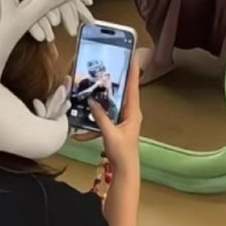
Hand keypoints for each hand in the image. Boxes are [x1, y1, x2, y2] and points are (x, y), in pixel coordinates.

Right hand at [75, 57, 142, 174]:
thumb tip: (92, 102)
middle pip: (126, 91)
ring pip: (117, 100)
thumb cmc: (122, 152)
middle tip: (113, 63)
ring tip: (102, 78)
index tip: (132, 57)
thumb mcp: (110, 134)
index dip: (133, 72)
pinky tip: (95, 104)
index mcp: (133, 112)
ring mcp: (125, 118)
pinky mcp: (118, 124)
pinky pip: (111, 111)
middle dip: (120, 77)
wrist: (125, 168)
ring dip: (111, 91)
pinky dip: (104, 106)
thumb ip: (100, 118)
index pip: (133, 88)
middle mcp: (131, 112)